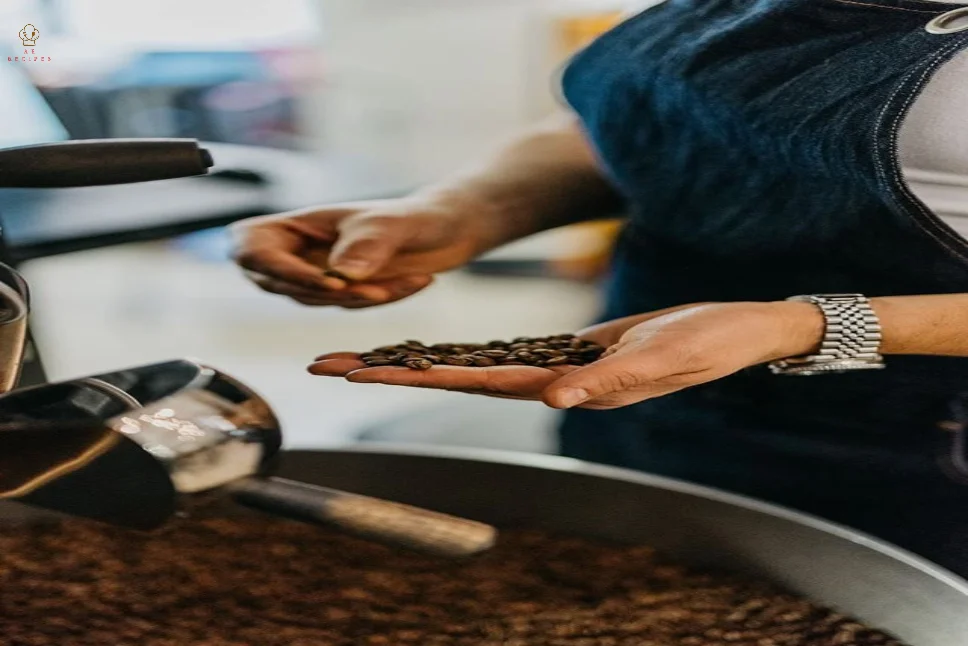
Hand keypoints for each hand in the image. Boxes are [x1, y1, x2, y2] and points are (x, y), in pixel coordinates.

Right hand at [230, 195, 489, 307]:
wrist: (448, 226)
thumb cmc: (413, 214)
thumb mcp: (392, 225)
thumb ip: (368, 245)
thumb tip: (339, 276)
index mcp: (296, 224)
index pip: (250, 247)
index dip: (275, 270)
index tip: (327, 281)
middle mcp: (299, 250)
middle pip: (280, 284)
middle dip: (329, 292)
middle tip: (378, 286)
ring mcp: (318, 273)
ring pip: (316, 301)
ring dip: (360, 298)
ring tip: (409, 278)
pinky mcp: (342, 294)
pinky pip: (347, 307)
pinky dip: (378, 301)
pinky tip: (415, 282)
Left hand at [308, 302, 822, 408]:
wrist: (737, 329)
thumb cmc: (711, 341)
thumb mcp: (666, 355)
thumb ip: (611, 377)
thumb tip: (556, 396)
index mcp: (572, 381)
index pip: (478, 381)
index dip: (420, 376)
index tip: (366, 371)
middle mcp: (554, 378)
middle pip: (457, 377)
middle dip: (394, 372)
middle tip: (331, 365)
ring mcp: (558, 365)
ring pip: (472, 367)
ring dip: (416, 363)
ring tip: (362, 358)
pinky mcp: (569, 349)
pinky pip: (504, 353)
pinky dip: (462, 354)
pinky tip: (434, 352)